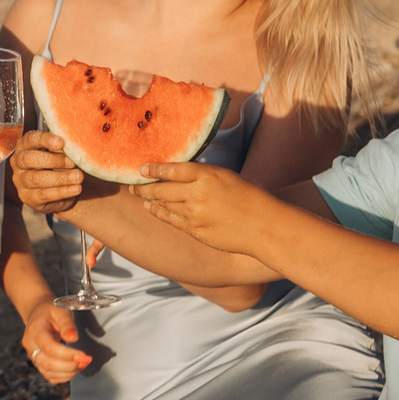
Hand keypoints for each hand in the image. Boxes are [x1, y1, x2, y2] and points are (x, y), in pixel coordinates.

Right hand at [9, 133, 85, 214]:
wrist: (62, 191)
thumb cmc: (59, 166)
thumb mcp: (61, 154)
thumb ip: (62, 149)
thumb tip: (70, 146)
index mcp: (25, 146)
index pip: (31, 139)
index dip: (45, 140)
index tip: (61, 143)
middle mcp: (19, 163)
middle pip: (29, 159)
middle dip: (53, 160)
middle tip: (72, 162)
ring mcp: (20, 181)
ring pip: (36, 178)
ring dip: (60, 178)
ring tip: (78, 177)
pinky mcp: (28, 197)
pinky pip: (43, 194)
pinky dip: (62, 191)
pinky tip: (76, 188)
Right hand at [19, 301, 90, 383]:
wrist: (38, 313)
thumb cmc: (51, 311)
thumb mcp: (61, 311)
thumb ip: (67, 324)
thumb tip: (73, 338)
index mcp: (35, 331)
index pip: (49, 348)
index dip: (67, 355)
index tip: (83, 355)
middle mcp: (31, 346)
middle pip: (48, 363)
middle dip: (70, 366)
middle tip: (86, 360)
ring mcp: (32, 356)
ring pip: (48, 372)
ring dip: (68, 372)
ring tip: (82, 364)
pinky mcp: (38, 363)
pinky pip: (50, 376)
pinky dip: (63, 376)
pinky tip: (74, 369)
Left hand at [134, 161, 273, 255]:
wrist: (264, 226)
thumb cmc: (250, 198)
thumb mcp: (228, 177)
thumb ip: (204, 175)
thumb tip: (179, 173)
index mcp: (209, 175)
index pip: (173, 170)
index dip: (155, 169)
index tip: (142, 169)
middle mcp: (198, 194)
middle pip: (162, 189)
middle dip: (144, 186)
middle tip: (133, 184)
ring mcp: (195, 214)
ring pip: (164, 205)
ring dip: (150, 199)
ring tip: (140, 195)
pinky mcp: (195, 231)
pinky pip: (171, 220)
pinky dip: (158, 213)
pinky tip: (151, 208)